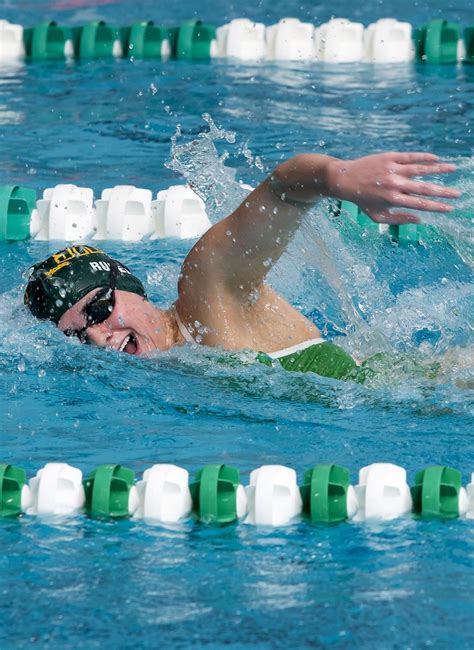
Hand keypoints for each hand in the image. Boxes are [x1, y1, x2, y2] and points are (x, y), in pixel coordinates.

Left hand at [328, 152, 460, 223]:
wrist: (345, 179)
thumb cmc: (362, 200)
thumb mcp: (377, 216)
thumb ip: (398, 219)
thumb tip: (420, 219)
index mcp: (392, 200)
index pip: (420, 204)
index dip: (436, 207)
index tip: (450, 208)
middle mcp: (394, 184)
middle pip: (424, 188)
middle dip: (443, 192)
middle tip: (457, 194)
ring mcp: (392, 169)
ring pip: (420, 168)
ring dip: (438, 169)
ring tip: (453, 169)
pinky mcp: (389, 157)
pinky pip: (410, 156)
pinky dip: (424, 157)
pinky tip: (436, 159)